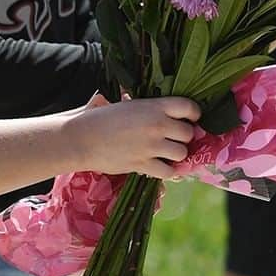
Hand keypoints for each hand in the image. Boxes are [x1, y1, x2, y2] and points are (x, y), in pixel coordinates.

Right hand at [67, 92, 199, 179]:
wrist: (81, 138)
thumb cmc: (99, 118)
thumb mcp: (126, 104)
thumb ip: (146, 107)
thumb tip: (160, 109)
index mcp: (154, 106)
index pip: (189, 107)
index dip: (194, 113)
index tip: (191, 118)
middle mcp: (156, 125)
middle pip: (188, 133)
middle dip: (184, 136)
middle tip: (175, 137)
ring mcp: (151, 146)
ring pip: (182, 153)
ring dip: (177, 154)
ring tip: (168, 152)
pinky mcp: (143, 165)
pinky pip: (168, 171)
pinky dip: (168, 170)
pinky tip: (161, 165)